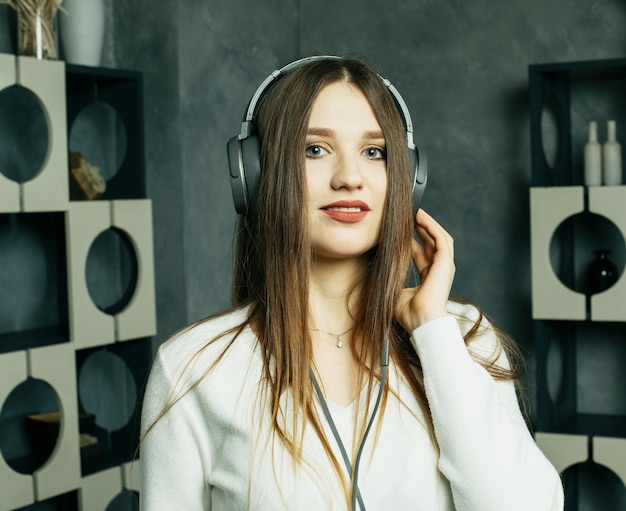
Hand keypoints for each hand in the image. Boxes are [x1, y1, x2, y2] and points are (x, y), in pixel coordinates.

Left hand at [394, 209, 455, 332]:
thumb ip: (393, 278)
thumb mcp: (396, 291)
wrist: (421, 322)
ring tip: (416, 211)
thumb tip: (381, 267)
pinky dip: (431, 226)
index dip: (413, 238)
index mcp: (429, 278)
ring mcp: (444, 267)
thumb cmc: (409, 313)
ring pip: (439, 237)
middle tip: (409, 214)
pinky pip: (440, 239)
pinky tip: (421, 217)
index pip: (422, 253)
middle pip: (431, 242)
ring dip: (428, 223)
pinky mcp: (446, 263)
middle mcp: (438, 271)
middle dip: (421, 227)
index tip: (402, 228)